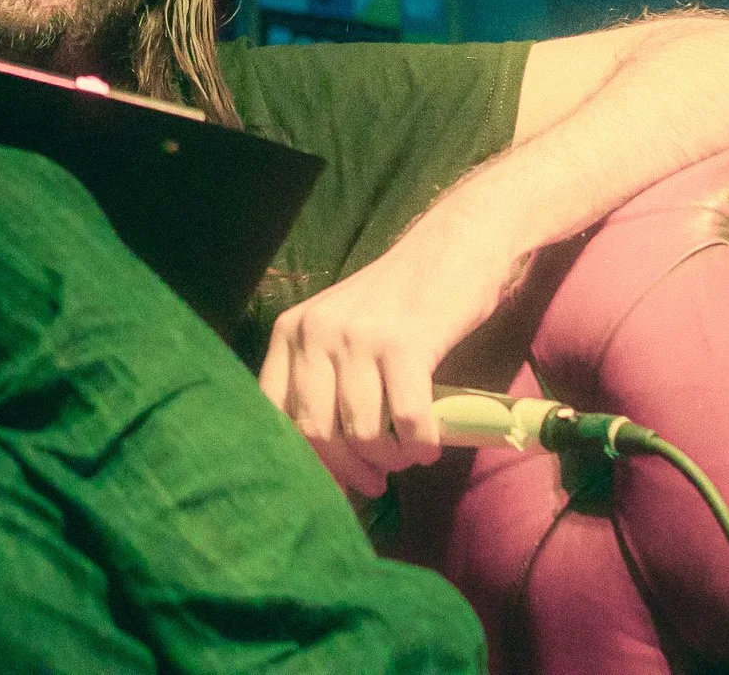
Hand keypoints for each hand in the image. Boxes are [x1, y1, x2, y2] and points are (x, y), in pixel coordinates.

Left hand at [258, 233, 517, 496]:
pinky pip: (407, 420)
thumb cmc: (399, 301)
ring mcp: (358, 337)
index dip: (302, 459)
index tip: (332, 481)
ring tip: (405, 459)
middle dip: (348, 469)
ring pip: (361, 432)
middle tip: (375, 481)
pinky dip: (420, 444)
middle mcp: (315, 332)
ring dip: (388, 460)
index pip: (275, 414)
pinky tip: (429, 446)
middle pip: (315, 432)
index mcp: (290, 330)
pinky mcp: (404, 344)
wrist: (454, 246)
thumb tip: (323, 465)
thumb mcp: (340, 330)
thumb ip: (322, 382)